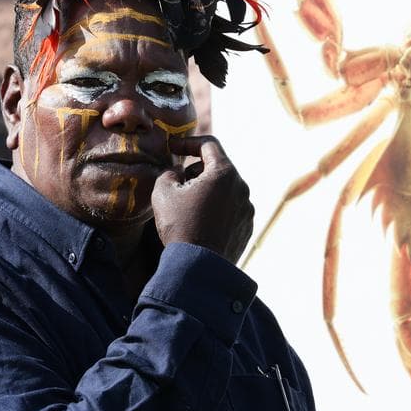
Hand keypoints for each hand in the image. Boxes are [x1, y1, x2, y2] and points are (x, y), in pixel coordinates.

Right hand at [151, 136, 253, 262]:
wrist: (199, 268)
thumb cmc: (180, 227)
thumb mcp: (163, 192)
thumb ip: (169, 173)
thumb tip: (177, 173)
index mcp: (224, 174)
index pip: (208, 145)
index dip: (187, 142)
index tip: (172, 147)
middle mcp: (242, 188)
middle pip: (218, 167)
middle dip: (196, 170)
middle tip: (177, 182)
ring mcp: (247, 208)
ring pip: (225, 189)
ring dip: (207, 190)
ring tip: (187, 206)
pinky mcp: (247, 227)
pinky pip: (230, 208)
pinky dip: (216, 208)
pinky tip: (199, 222)